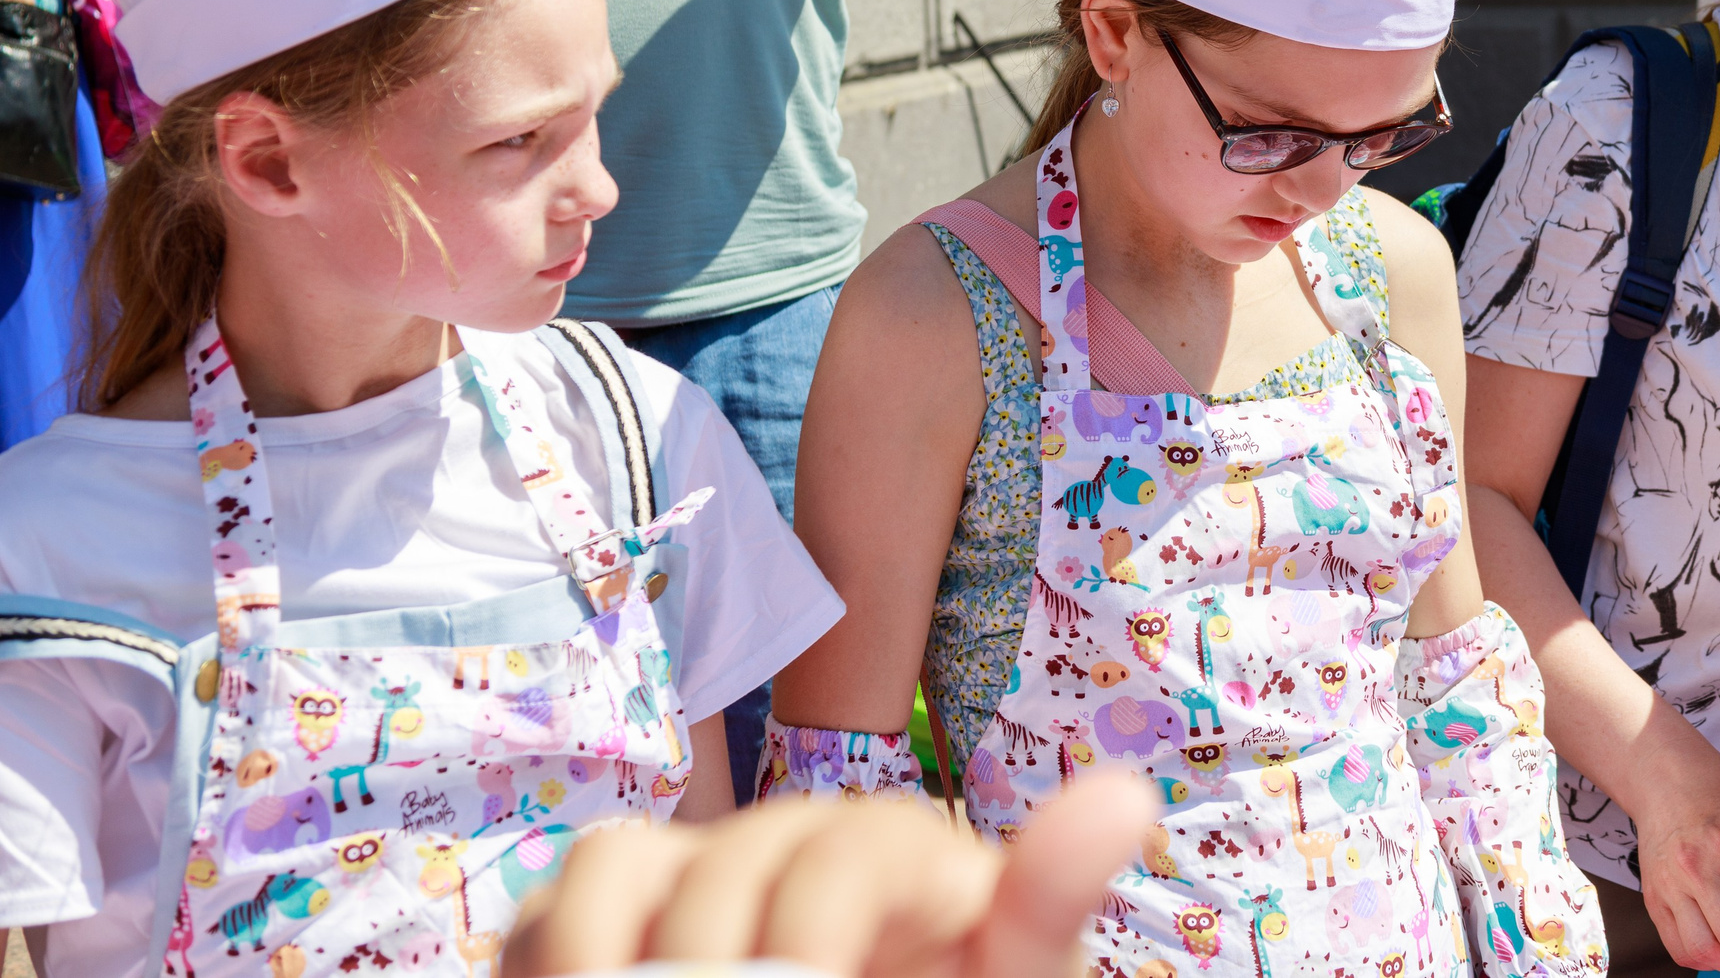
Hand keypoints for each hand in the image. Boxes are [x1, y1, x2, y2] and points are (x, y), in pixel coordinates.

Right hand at [501, 773, 1155, 976]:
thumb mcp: (1012, 976)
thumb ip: (1047, 901)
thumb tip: (1125, 795)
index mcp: (892, 854)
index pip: (848, 854)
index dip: (819, 931)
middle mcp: (790, 841)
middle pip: (726, 876)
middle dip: (721, 974)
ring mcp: (695, 870)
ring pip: (620, 875)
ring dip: (630, 967)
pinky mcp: (612, 909)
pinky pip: (558, 911)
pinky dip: (560, 965)